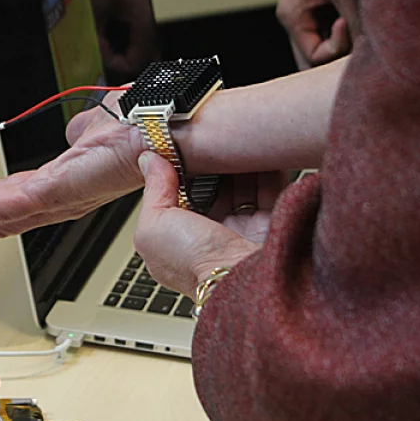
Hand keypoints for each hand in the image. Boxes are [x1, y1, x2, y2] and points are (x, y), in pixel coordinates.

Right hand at [0, 92, 146, 240]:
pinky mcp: (53, 195)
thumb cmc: (144, 127)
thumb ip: (81, 134)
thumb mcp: (98, 128)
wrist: (167, 128)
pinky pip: (0, 210)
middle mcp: (55, 200)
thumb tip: (76, 133)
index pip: (3, 199)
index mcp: (61, 184)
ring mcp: (53, 201)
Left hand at [133, 153, 279, 293]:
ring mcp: (240, 232)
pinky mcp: (269, 228)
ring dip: (241, 163)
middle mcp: (208, 237)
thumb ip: (153, 191)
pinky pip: (270, 191)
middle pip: (212, 189)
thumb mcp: (155, 225)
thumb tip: (149, 161)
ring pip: (242, 187)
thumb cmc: (194, 264)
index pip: (176, 197)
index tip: (183, 145)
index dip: (180, 170)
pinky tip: (263, 152)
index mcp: (176, 240)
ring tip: (238, 139)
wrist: (241, 282)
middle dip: (215, 163)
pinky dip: (269, 170)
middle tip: (214, 137)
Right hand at [276, 0, 358, 69]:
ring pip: (330, 40)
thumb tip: (372, 56)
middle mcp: (296, 16)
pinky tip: (364, 9)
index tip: (349, 21)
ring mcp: (310, 8)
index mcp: (291, 16)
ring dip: (350, 35)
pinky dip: (352, 23)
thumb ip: (355, 27)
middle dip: (342, 50)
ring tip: (365, 17)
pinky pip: (337, 25)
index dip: (337, 47)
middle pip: (320, 54)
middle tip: (364, 34)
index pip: (315, 57)